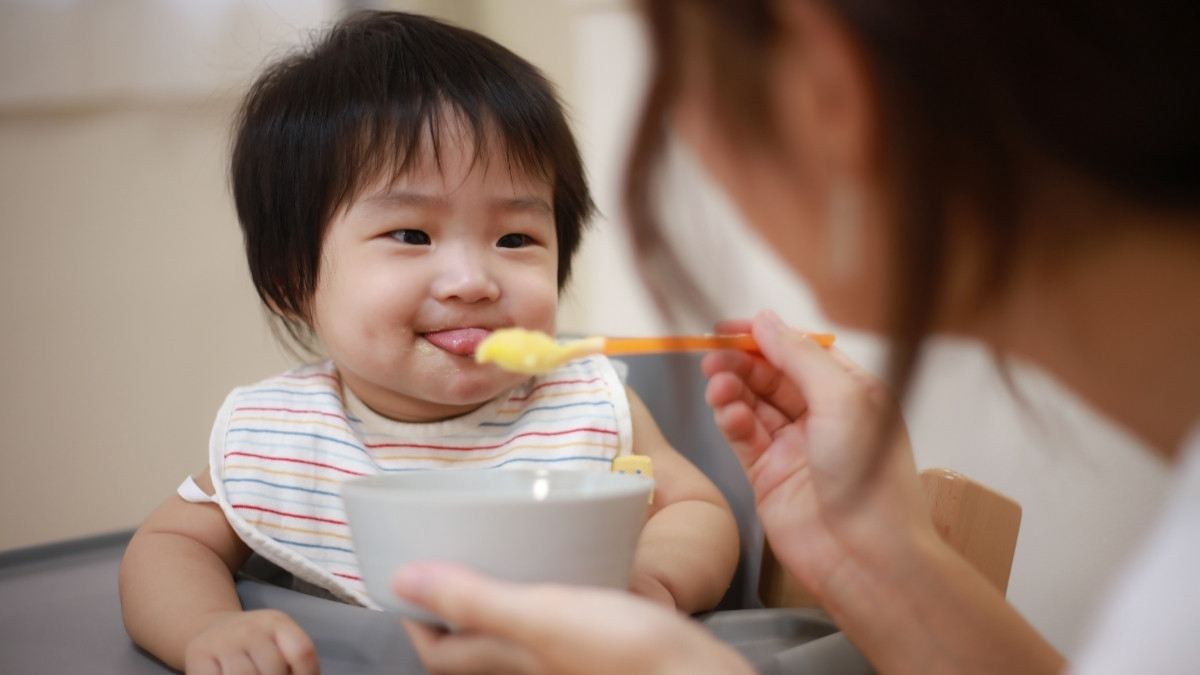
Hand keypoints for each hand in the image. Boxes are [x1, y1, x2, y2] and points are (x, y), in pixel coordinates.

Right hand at [183, 609, 318, 674]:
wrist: (208, 629)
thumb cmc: (251, 643)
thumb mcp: (276, 640)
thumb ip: (293, 659)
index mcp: (276, 622)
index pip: (302, 651)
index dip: (308, 674)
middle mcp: (249, 628)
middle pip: (275, 670)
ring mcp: (223, 642)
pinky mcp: (199, 657)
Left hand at [392, 563, 753, 674]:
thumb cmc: (625, 655)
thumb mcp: (541, 616)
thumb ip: (475, 600)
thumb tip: (402, 581)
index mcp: (505, 660)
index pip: (437, 648)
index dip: (416, 616)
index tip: (408, 577)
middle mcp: (528, 666)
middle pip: (470, 643)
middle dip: (452, 607)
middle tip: (449, 559)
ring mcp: (561, 660)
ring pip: (511, 635)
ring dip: (496, 600)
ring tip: (499, 558)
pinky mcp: (594, 648)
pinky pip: (551, 625)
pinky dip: (541, 599)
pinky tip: (561, 572)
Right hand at [702, 310, 931, 601]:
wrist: (865, 556)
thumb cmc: (871, 477)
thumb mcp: (843, 398)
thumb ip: (800, 356)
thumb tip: (765, 320)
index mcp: (852, 392)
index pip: (802, 351)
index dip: (766, 336)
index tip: (730, 327)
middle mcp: (823, 416)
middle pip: (771, 375)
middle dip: (741, 362)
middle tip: (712, 356)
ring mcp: (794, 447)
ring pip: (752, 404)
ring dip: (731, 389)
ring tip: (716, 384)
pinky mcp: (767, 475)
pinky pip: (742, 436)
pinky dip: (730, 420)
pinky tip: (725, 412)